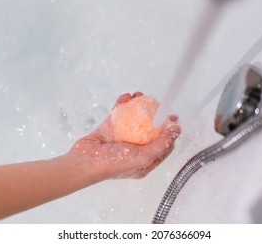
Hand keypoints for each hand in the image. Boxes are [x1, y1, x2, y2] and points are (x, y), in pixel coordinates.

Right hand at [66, 92, 180, 179]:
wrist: (84, 161)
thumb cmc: (111, 165)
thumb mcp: (142, 158)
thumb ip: (161, 145)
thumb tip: (176, 131)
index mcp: (145, 160)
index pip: (163, 145)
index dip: (169, 132)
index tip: (173, 118)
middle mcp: (135, 149)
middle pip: (150, 129)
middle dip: (155, 114)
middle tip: (159, 104)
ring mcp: (122, 138)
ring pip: (134, 118)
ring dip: (138, 105)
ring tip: (141, 95)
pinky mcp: (110, 128)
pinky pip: (119, 113)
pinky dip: (123, 104)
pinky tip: (126, 97)